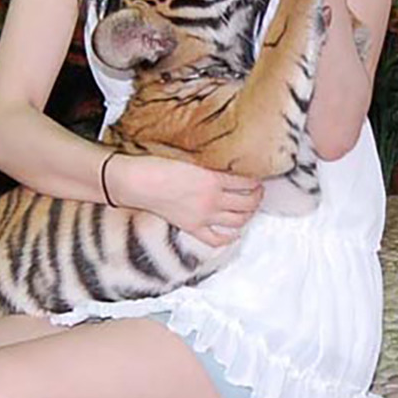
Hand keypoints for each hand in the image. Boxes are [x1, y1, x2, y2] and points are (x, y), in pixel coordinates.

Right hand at [108, 154, 262, 247]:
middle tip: (258, 192)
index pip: (245, 182)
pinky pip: (216, 238)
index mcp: (213, 180)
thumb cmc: (159, 165)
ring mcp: (203, 216)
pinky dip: (229, 238)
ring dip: (248, 215)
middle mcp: (212, 200)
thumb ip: (210, 165)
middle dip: (257, 197)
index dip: (255, 181)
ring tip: (250, 208)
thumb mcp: (190, 159)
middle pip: (246, 203)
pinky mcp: (192, 227)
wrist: (139, 182)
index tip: (257, 178)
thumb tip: (225, 167)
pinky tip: (234, 232)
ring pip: (237, 221)